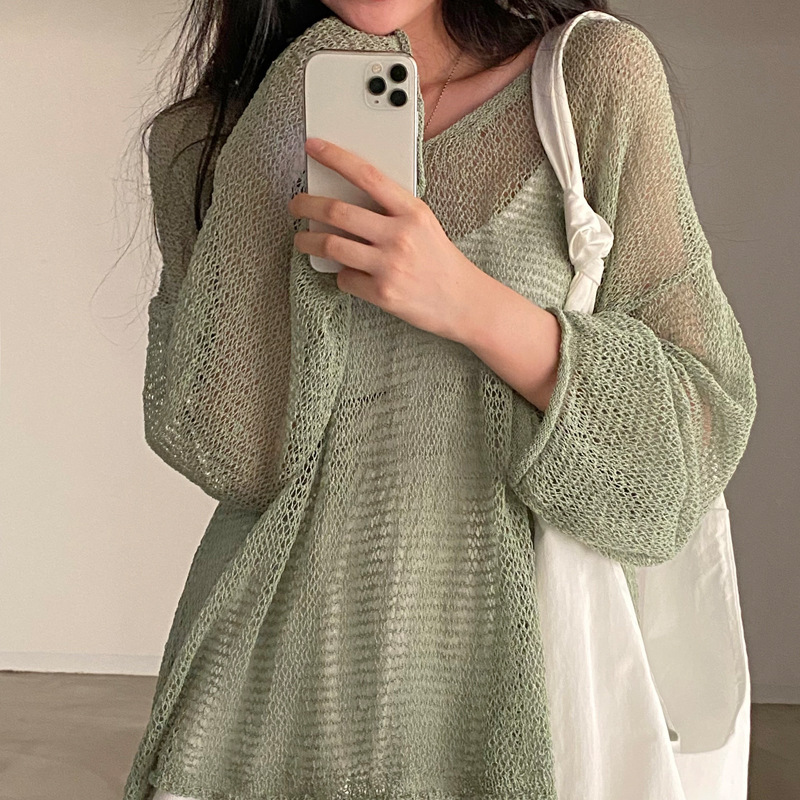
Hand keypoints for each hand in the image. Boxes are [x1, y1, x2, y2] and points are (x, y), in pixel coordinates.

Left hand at [288, 137, 480, 341]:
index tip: (314, 146)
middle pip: (337, 212)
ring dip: (307, 243)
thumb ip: (392, 210)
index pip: (368, 175)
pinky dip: (340, 275)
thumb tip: (345, 198)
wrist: (464, 303)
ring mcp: (390, 266)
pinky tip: (347, 274)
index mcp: (412, 211)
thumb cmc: (440, 261)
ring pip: (330, 246)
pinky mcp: (382, 294)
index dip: (336, 157)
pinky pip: (344, 278)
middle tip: (295, 205)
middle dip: (305, 205)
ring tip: (302, 242)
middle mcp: (400, 236)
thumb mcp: (424, 225)